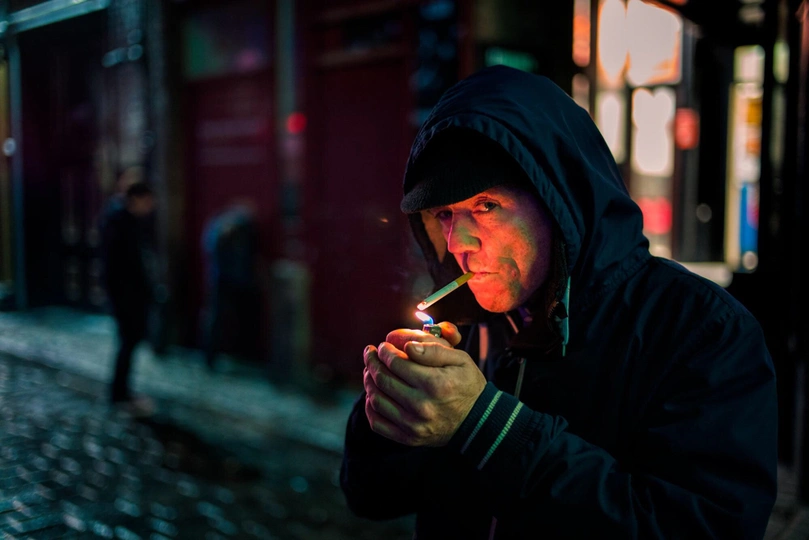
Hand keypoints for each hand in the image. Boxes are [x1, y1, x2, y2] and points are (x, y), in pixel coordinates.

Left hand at [363, 322, 485, 446]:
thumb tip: (408, 346)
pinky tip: (373, 393)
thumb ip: (434, 350)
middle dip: (372, 362)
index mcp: (435, 384)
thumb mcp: (460, 360)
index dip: (384, 351)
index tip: (382, 345)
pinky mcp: (408, 438)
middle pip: (382, 379)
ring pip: (376, 399)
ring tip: (370, 370)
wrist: (477, 421)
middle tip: (370, 353)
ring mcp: (413, 425)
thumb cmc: (467, 385)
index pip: (396, 362)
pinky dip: (370, 406)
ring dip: (368, 381)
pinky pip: (377, 423)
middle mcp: (422, 406)